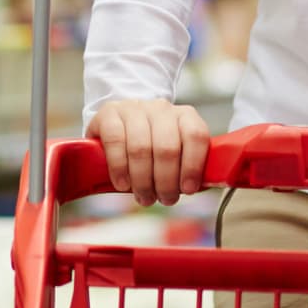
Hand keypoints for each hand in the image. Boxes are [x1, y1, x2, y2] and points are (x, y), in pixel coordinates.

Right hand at [87, 99, 210, 206]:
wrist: (119, 125)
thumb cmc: (152, 147)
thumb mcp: (175, 153)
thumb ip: (188, 167)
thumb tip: (198, 189)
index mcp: (184, 116)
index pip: (195, 135)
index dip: (193, 165)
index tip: (187, 189)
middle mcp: (160, 108)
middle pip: (167, 147)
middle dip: (166, 182)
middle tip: (164, 199)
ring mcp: (134, 108)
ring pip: (141, 147)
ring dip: (143, 181)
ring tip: (144, 196)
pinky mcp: (109, 113)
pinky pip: (115, 141)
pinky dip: (120, 168)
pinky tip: (123, 184)